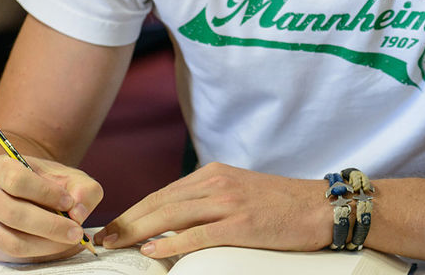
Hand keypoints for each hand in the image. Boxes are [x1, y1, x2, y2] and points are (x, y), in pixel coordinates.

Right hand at [0, 154, 103, 262]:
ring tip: (71, 239)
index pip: (16, 180)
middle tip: (77, 230)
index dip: (45, 193)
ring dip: (47, 244)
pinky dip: (41, 253)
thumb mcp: (71, 178)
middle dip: (50, 225)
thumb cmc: (49, 184)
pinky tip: (59, 245)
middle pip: (13, 214)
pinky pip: (15, 256)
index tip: (68, 202)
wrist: (30, 196)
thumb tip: (78, 213)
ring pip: (12, 241)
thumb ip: (83, 190)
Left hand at [95, 163, 329, 257]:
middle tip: (104, 238)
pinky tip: (152, 250)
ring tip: (116, 244)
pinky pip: (198, 234)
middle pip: (160, 202)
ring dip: (138, 231)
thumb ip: (210, 200)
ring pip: (172, 215)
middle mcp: (216, 182)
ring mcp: (229, 202)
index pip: (163, 193)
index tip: (114, 225)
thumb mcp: (240, 191)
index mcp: (214, 173)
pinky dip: (171, 242)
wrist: (321, 206)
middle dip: (127, 221)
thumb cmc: (282, 204)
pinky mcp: (241, 224)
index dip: (134, 210)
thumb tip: (175, 222)